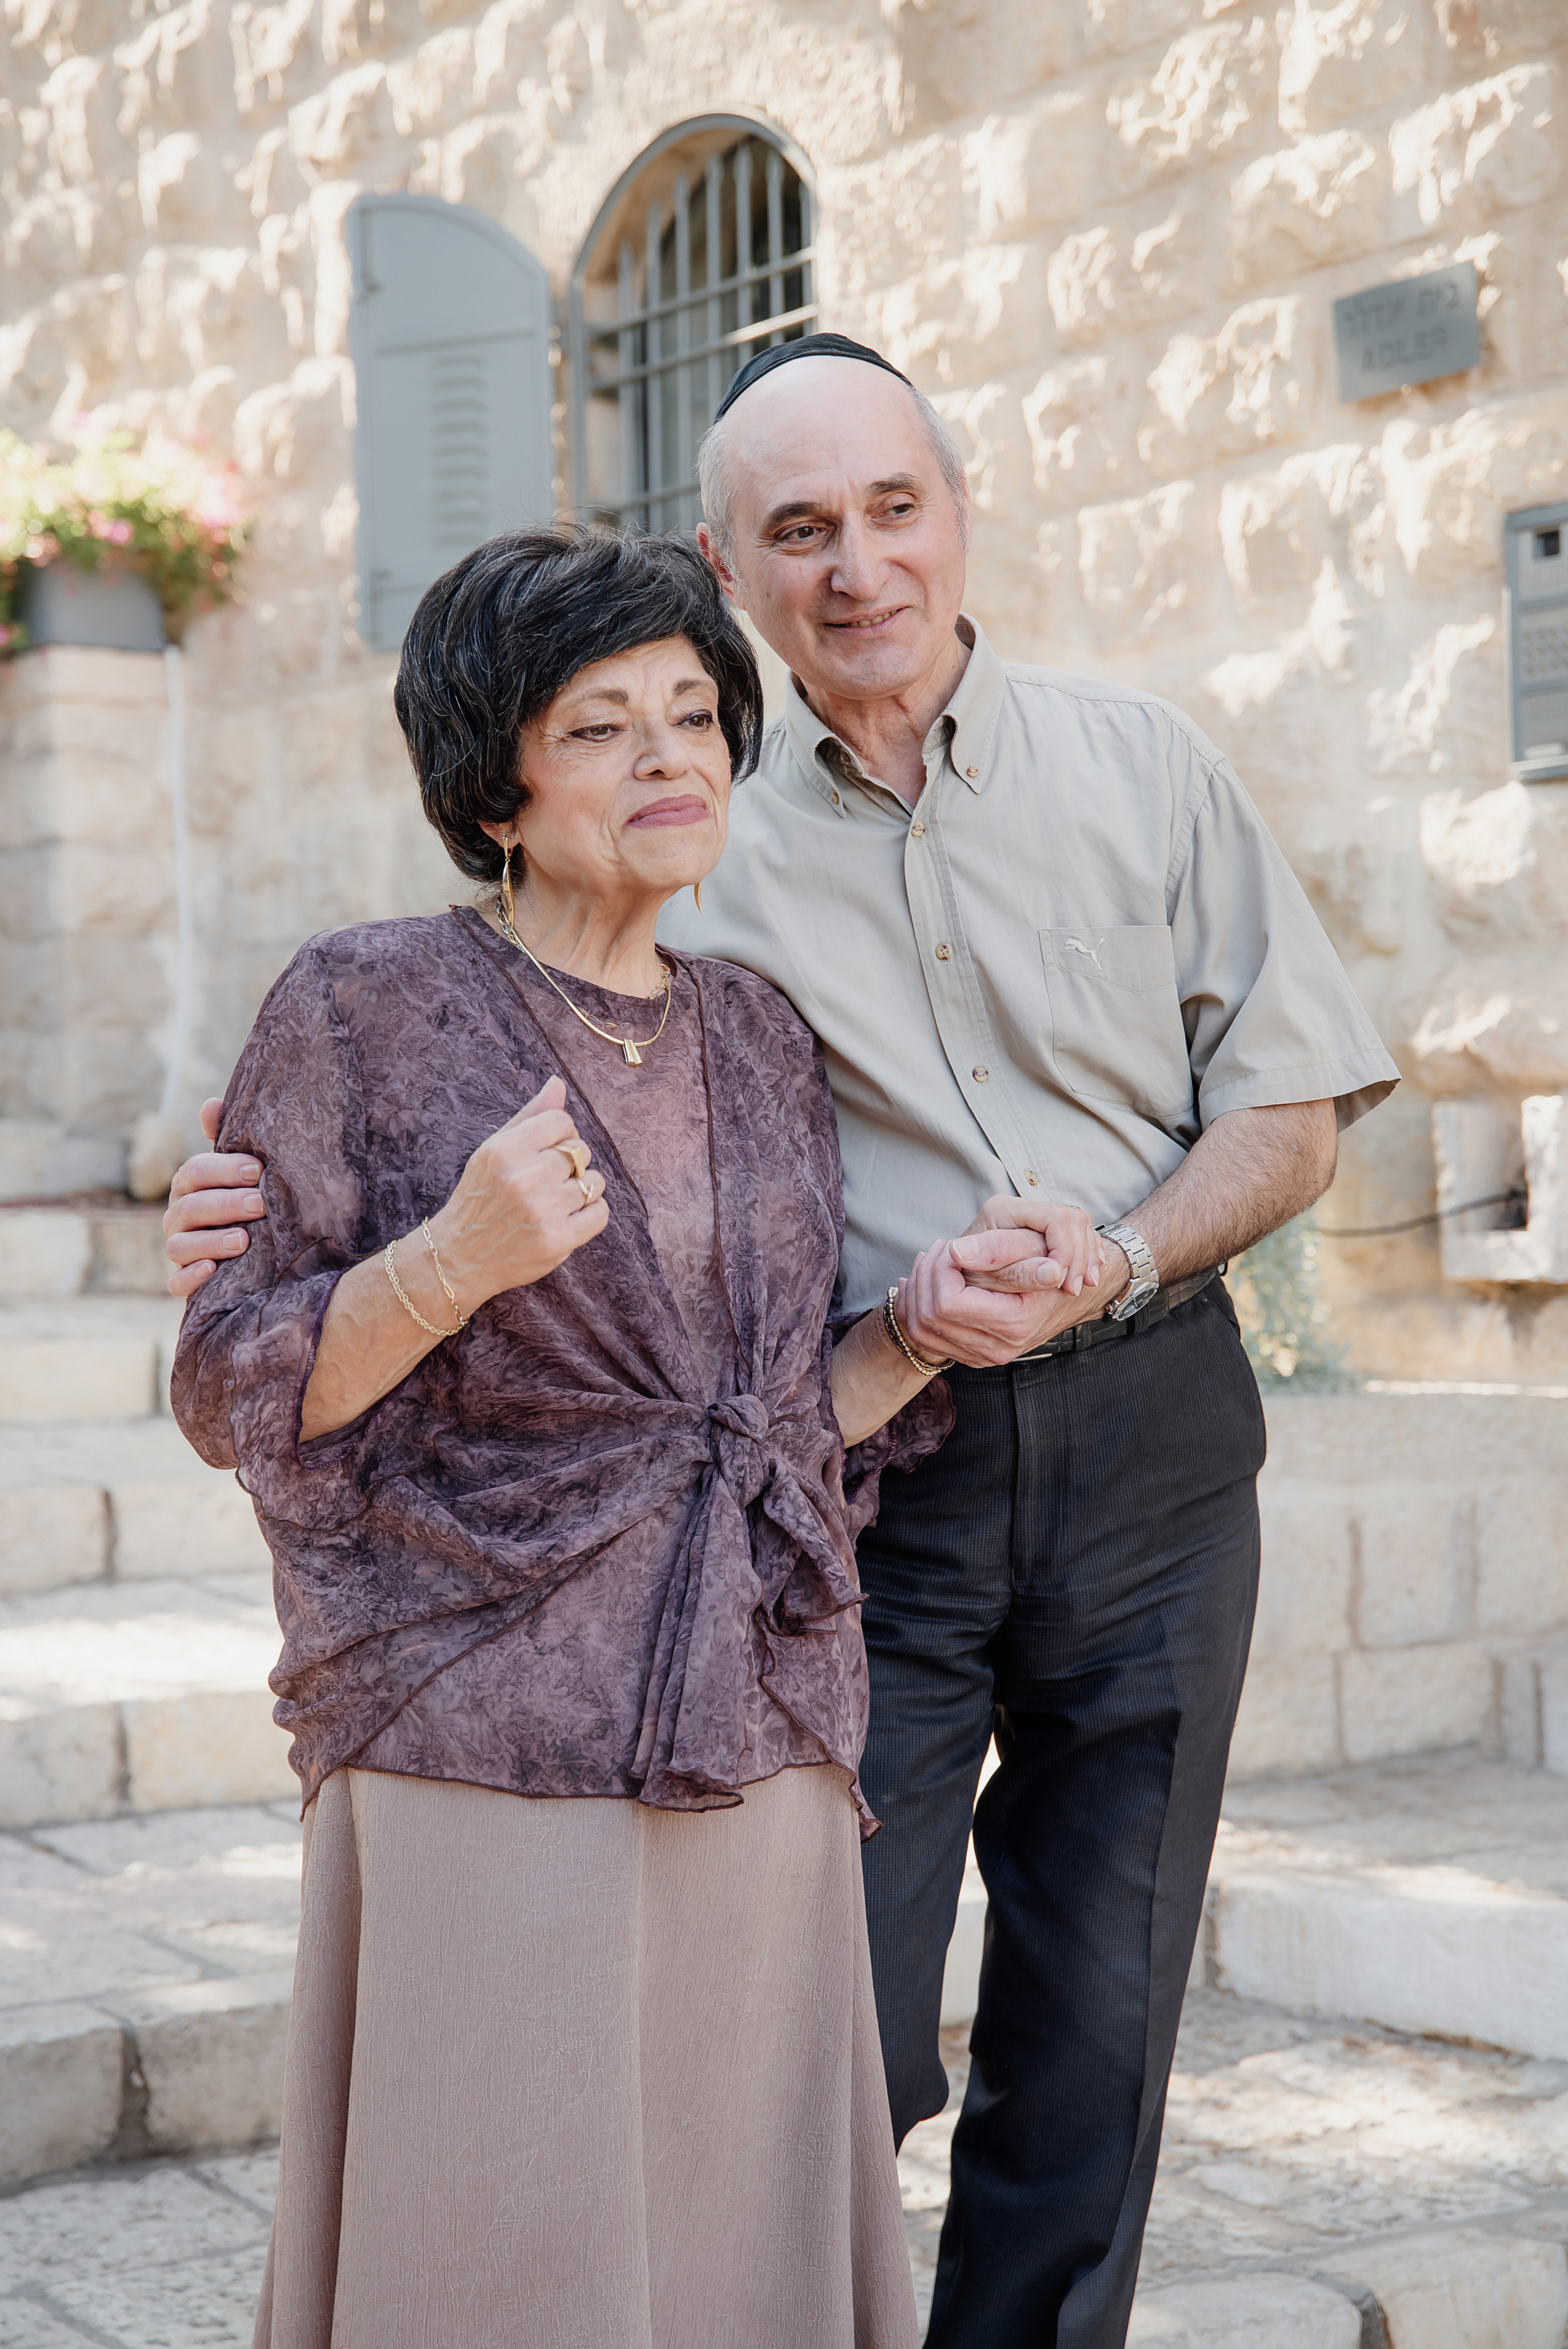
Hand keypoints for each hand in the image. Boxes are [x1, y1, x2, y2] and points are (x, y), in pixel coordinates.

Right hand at [165, 1097, 265, 1298]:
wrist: (256, 1249)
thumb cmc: (247, 1197)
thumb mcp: (241, 1169)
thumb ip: (226, 1138)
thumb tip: (210, 1103)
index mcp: (190, 1185)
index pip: (195, 1172)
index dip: (223, 1169)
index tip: (258, 1170)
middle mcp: (178, 1216)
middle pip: (189, 1208)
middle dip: (224, 1204)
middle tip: (259, 1204)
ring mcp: (179, 1249)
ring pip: (178, 1246)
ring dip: (209, 1242)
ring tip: (242, 1240)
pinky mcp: (184, 1280)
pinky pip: (176, 1283)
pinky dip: (191, 1278)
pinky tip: (213, 1271)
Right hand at [427, 1077, 608, 1306]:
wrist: (460, 1257)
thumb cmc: (479, 1198)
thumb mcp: (494, 1152)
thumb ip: (529, 1117)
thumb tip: (558, 1084)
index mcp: (505, 1150)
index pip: (562, 1122)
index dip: (561, 1136)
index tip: (547, 1152)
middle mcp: (524, 1178)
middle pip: (581, 1151)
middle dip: (571, 1164)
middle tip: (547, 1182)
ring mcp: (542, 1211)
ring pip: (595, 1182)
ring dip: (583, 1190)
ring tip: (556, 1201)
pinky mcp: (557, 1241)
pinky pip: (600, 1213)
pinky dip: (591, 1214)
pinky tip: (568, 1218)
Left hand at [896, 1202, 1118, 1370]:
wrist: (1064, 1294)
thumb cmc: (1047, 1260)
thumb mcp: (1030, 1243)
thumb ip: (997, 1248)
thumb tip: (958, 1252)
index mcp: (1014, 1321)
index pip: (947, 1302)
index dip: (939, 1270)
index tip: (949, 1246)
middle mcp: (999, 1347)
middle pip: (929, 1318)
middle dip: (924, 1277)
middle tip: (937, 1249)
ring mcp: (985, 1356)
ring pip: (921, 1331)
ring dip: (916, 1292)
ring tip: (929, 1261)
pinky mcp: (974, 1356)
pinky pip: (927, 1340)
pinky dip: (916, 1309)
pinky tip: (920, 1284)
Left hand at [953, 1195, 1106, 1298]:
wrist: (965, 1279)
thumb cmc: (969, 1278)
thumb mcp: (985, 1277)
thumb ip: (1015, 1271)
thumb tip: (1051, 1272)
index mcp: (1002, 1210)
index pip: (1054, 1218)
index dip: (1065, 1250)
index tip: (1062, 1281)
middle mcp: (1020, 1207)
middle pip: (1071, 1219)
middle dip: (1078, 1256)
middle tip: (1073, 1289)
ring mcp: (1035, 1216)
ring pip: (1080, 1224)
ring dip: (1086, 1257)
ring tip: (1080, 1286)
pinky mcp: (1046, 1229)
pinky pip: (1081, 1233)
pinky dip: (1088, 1254)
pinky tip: (1087, 1275)